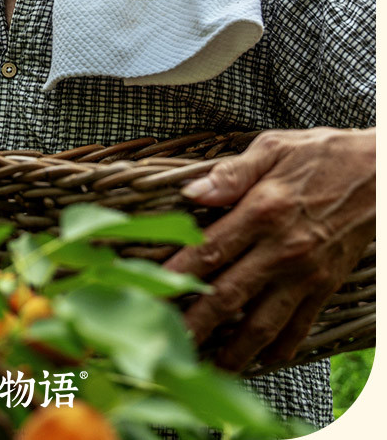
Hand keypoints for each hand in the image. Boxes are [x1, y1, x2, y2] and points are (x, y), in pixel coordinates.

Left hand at [162, 126, 374, 371]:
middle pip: (229, 295)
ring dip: (233, 350)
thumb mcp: (273, 148)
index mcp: (263, 210)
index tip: (152, 292)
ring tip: (207, 368)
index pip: (210, 249)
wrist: (380, 172)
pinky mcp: (326, 285)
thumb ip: (231, 173)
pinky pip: (299, 326)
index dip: (178, 274)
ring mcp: (306, 273)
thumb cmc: (322, 154)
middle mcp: (282, 248)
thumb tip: (192, 192)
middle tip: (168, 344)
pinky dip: (280, 349)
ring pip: (263, 323)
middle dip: (195, 324)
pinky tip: (261, 361)